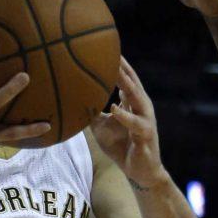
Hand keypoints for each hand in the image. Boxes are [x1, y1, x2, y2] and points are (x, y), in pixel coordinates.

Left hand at [90, 57, 170, 189]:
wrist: (139, 171)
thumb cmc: (121, 146)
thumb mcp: (102, 127)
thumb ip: (92, 112)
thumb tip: (72, 100)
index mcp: (133, 103)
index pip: (126, 79)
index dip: (118, 64)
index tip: (106, 47)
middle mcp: (142, 108)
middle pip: (133, 83)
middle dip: (123, 68)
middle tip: (112, 51)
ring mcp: (146, 121)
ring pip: (137, 99)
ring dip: (127, 85)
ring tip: (117, 72)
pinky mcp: (145, 136)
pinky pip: (135, 124)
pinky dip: (125, 117)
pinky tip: (115, 109)